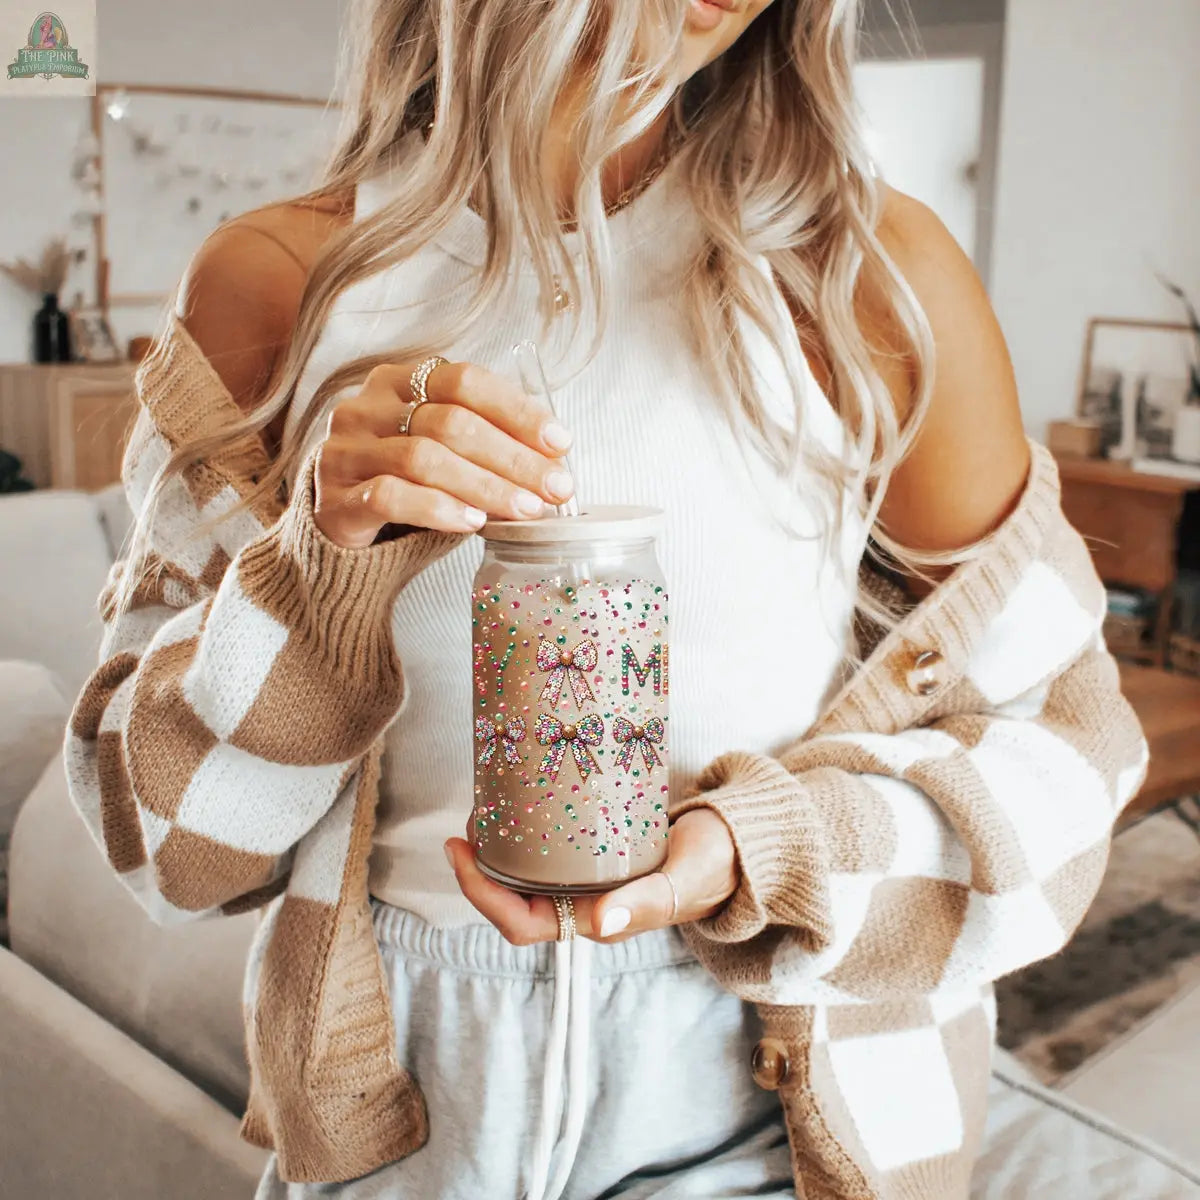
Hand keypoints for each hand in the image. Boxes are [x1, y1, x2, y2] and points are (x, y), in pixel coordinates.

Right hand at [311, 359, 575, 548]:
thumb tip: (554, 461)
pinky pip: (390, 496)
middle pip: (450, 422)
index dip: (517, 410)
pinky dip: (439, 508)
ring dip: (485, 486)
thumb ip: (488, 443)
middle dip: (513, 457)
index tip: (560, 442)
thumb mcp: (444, 448)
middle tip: (555, 487)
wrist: (338, 522)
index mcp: (400, 381)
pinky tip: (473, 521)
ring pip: (424, 459)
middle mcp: (367, 407)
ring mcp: (346, 450)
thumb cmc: (405, 479)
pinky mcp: (334, 498)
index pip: (465, 380)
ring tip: (525, 509)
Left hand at [443, 808, 738, 943]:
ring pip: (526, 876)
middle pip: (512, 901)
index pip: (521, 923)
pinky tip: (520, 800)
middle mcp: (585, 905)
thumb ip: (652, 899)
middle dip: (480, 867)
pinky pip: (548, 853)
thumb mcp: (687, 876)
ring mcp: (589, 882)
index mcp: (598, 919)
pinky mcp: (596, 856)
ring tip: (486, 807)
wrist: (739, 847)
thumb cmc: (716, 864)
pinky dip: (526, 832)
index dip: (482, 894)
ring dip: (499, 849)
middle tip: (468, 820)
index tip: (460, 849)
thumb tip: (602, 923)